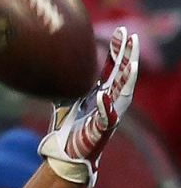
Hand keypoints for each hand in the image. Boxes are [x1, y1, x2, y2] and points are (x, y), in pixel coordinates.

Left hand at [39, 26, 137, 187]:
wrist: (65, 156)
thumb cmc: (67, 130)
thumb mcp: (65, 102)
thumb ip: (67, 86)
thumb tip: (54, 69)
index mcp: (103, 94)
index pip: (113, 68)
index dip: (117, 50)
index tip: (121, 31)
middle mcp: (110, 103)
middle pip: (123, 75)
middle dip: (128, 56)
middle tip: (133, 36)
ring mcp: (108, 116)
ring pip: (122, 94)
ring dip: (127, 78)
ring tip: (132, 62)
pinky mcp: (101, 131)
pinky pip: (105, 117)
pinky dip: (104, 107)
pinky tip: (101, 95)